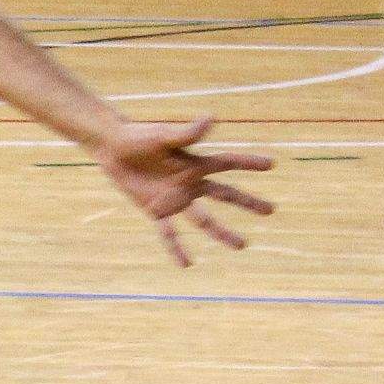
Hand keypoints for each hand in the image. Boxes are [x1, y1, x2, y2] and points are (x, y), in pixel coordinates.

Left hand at [94, 118, 276, 264]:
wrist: (113, 149)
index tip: (271, 164)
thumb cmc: (139, 137)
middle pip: (225, 195)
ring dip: (222, 232)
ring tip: (242, 245)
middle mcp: (190, 183)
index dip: (248, 163)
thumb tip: (211, 118)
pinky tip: (186, 265)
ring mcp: (175, 199)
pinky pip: (169, 233)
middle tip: (271, 210)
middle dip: (248, 202)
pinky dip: (176, 248)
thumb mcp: (164, 136)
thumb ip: (187, 133)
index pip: (228, 163)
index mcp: (196, 163)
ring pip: (204, 219)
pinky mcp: (157, 210)